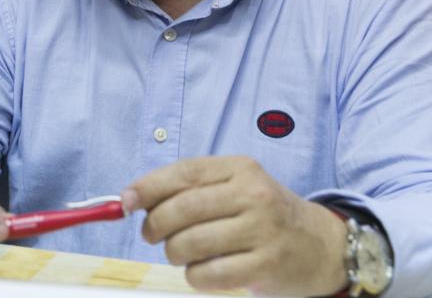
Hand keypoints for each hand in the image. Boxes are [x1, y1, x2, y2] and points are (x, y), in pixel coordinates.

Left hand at [122, 156, 346, 295]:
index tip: (125, 201)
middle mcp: (253, 195)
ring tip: (181, 253)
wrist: (322, 246)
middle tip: (152, 235)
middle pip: (183, 209)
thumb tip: (130, 199)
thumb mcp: (234, 187)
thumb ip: (188, 189)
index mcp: (240, 169)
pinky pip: (210, 275)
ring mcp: (263, 231)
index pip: (184, 173)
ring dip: (174, 253)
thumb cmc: (263, 215)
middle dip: (155, 225)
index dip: (148, 187)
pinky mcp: (267, 266)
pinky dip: (194, 277)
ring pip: (191, 244)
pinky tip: (201, 272)